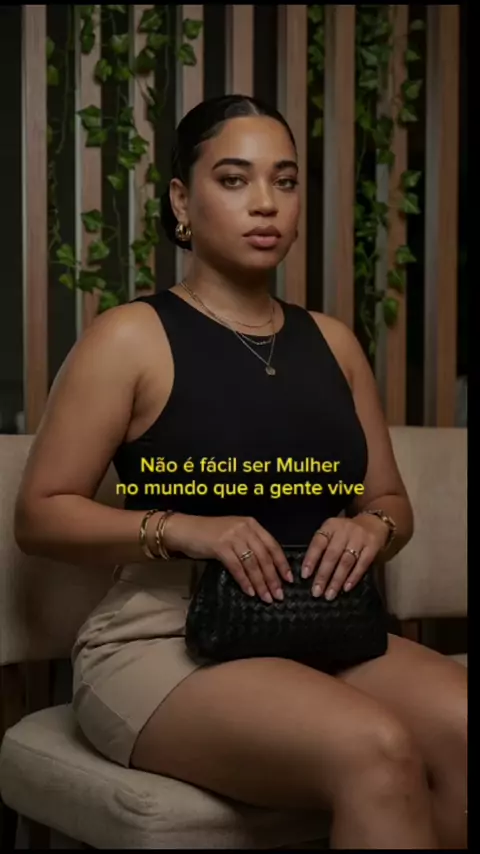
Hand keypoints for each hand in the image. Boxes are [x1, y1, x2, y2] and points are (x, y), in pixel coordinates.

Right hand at [166, 514, 292, 603]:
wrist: (185, 529)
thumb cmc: (209, 534)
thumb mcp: (234, 534)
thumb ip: (250, 544)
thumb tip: (267, 568)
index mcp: (251, 524)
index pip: (273, 545)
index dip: (282, 564)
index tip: (289, 580)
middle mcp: (244, 528)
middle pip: (264, 556)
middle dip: (273, 578)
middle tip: (279, 595)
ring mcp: (232, 536)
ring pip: (252, 563)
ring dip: (261, 583)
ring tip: (266, 597)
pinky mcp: (220, 546)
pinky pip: (237, 567)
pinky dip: (245, 581)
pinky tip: (250, 592)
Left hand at [301, 516, 387, 599]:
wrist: (373, 523)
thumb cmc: (346, 532)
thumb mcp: (332, 532)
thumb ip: (322, 547)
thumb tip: (310, 572)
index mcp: (330, 526)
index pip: (318, 543)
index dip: (311, 559)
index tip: (305, 575)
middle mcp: (344, 530)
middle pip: (332, 555)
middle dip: (323, 575)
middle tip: (316, 592)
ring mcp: (360, 538)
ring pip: (346, 561)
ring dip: (337, 580)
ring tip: (330, 594)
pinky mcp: (373, 546)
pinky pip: (362, 564)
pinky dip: (353, 577)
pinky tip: (346, 588)